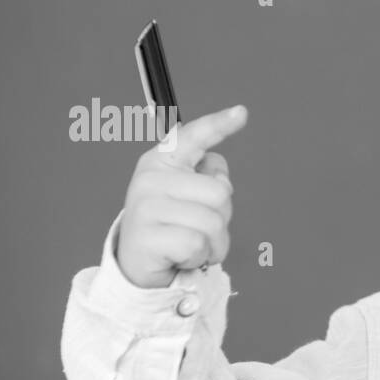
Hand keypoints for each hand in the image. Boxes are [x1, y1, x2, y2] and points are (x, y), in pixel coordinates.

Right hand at [113, 105, 246, 289]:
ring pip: (213, 222)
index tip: (241, 113)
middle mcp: (151, 178)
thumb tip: (220, 175)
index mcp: (162, 162)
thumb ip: (206, 179)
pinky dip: (199, 257)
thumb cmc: (171, 228)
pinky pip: (198, 245)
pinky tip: (183, 257)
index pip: (193, 137)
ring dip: (213, 244)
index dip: (218, 124)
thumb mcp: (189, 197)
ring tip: (192, 246)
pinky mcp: (147, 236)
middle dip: (222, 219)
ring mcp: (146, 206)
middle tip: (198, 230)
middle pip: (221, 193)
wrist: (138, 266)